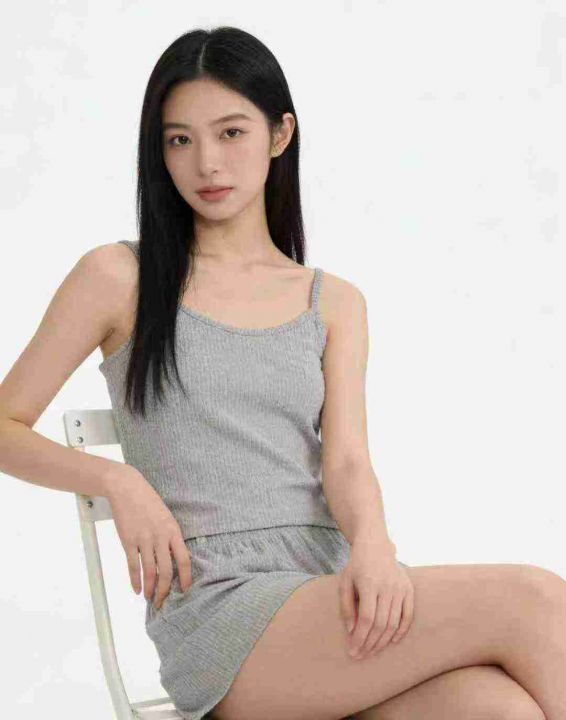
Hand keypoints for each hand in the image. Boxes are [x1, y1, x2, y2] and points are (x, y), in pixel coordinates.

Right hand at [106, 466, 192, 608]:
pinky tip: (137, 589)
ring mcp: (144, 539)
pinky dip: (135, 580)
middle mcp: (160, 537)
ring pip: (150, 571)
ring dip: (150, 588)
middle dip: (165, 590)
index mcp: (173, 530)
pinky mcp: (128, 541)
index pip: (184, 559)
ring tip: (150, 598)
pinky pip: (133, 565)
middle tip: (163, 601)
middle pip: (166, 570)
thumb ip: (170, 536)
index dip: (185, 578)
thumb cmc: (148, 502)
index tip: (185, 590)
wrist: (127, 488)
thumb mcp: (166, 516)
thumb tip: (173, 557)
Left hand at [339, 539, 413, 659]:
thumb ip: (346, 607)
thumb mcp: (345, 582)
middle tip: (361, 655)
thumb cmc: (357, 565)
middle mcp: (387, 586)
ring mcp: (400, 588)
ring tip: (372, 651)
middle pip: (380, 624)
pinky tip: (392, 641)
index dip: (360, 638)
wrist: (375, 545)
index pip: (366, 618)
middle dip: (370, 644)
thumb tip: (352, 631)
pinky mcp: (409, 589)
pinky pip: (408, 615)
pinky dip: (402, 631)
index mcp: (369, 584)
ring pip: (394, 623)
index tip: (353, 651)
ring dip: (383, 641)